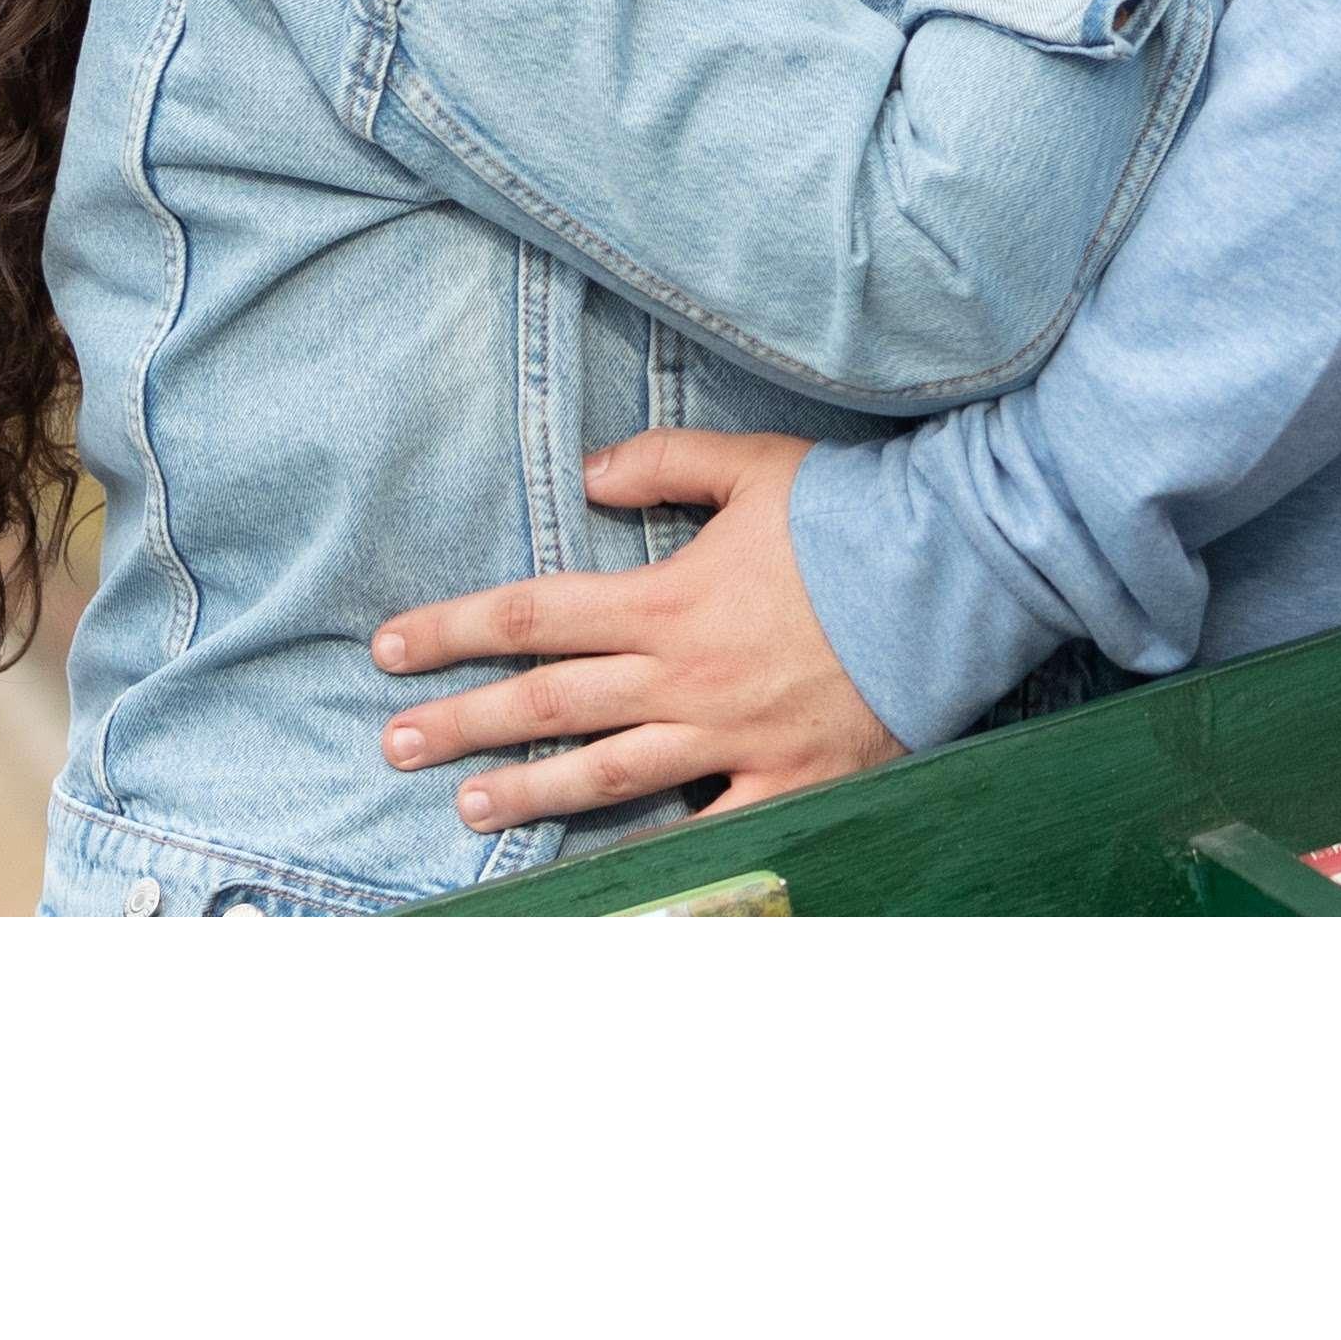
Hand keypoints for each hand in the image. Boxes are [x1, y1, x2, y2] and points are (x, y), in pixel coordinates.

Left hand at [370, 432, 899, 831]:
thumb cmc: (851, 516)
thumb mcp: (754, 465)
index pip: (533, 614)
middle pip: (549, 704)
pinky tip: (603, 877)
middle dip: (462, 723)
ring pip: (607, 776)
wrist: (951, 572)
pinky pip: (708, 833)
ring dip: (529, 794)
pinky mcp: (787, 781)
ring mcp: (732, 738)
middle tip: (394, 745)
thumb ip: (662, 462)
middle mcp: (684, 675)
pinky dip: (657, 860)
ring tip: (469, 808)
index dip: (454, 630)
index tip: (389, 649)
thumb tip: (587, 475)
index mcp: (666, 598)